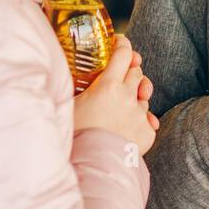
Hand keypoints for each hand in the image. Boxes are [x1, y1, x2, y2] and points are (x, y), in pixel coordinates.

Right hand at [73, 35, 156, 154]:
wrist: (92, 166)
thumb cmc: (75, 136)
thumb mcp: (70, 105)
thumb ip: (75, 87)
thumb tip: (60, 75)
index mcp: (108, 85)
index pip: (123, 54)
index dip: (122, 45)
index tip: (119, 42)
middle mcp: (128, 96)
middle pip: (136, 71)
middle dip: (129, 69)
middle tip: (120, 74)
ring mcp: (140, 115)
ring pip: (143, 95)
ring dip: (135, 95)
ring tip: (122, 103)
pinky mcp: (147, 132)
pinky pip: (148, 119)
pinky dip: (140, 119)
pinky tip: (129, 124)